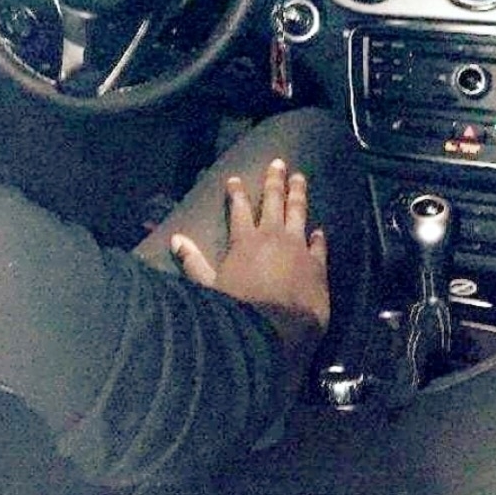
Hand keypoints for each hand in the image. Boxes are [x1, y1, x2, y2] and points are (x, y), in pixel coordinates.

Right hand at [171, 158, 329, 355]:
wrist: (276, 331)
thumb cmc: (239, 310)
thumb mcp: (209, 287)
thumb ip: (194, 262)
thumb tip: (176, 239)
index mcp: (245, 240)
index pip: (239, 207)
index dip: (236, 192)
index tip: (235, 179)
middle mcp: (272, 237)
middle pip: (274, 201)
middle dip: (275, 181)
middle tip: (279, 163)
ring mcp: (298, 248)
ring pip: (299, 213)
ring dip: (299, 194)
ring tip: (301, 178)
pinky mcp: (317, 265)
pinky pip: (319, 245)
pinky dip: (318, 236)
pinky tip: (320, 230)